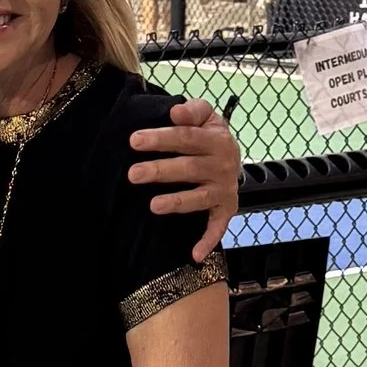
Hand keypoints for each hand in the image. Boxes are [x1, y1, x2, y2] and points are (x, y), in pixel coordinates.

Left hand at [128, 98, 241, 255]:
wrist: (232, 155)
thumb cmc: (207, 135)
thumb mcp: (206, 116)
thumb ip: (193, 111)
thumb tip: (175, 112)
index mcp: (217, 139)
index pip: (186, 138)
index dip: (161, 139)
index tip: (134, 141)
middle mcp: (224, 165)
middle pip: (188, 168)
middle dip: (160, 171)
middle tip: (133, 174)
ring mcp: (224, 190)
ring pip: (199, 198)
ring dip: (177, 202)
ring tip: (153, 206)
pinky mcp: (226, 210)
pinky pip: (218, 228)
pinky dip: (208, 241)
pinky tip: (193, 255)